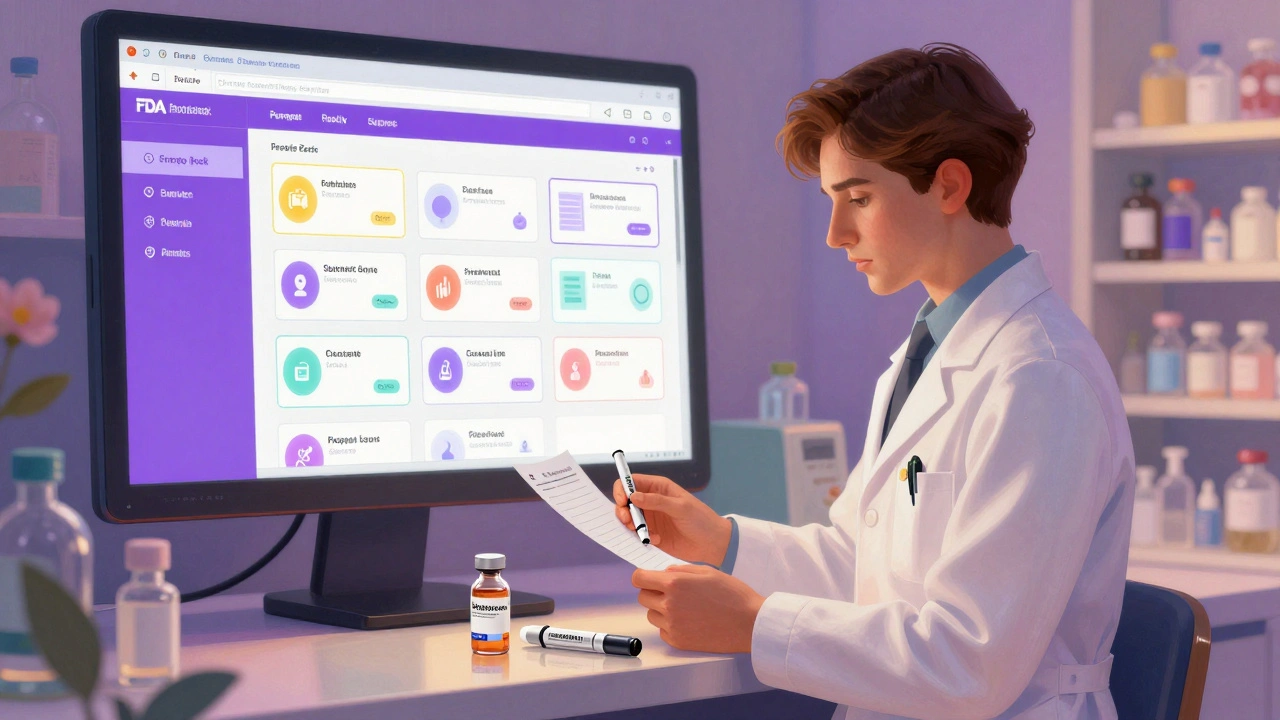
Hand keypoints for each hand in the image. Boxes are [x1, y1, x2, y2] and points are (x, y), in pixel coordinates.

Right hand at [614, 474, 731, 565]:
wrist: (711, 544)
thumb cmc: (701, 520)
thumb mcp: (680, 507)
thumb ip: (657, 501)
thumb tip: (633, 496)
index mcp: (658, 488)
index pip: (632, 482)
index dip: (622, 489)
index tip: (622, 501)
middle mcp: (651, 501)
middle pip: (625, 501)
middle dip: (622, 510)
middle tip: (628, 521)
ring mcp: (650, 518)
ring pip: (628, 518)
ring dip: (630, 525)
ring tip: (642, 533)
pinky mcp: (651, 534)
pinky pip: (636, 534)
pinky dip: (640, 538)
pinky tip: (657, 540)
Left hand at [633, 565, 764, 652]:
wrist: (750, 624)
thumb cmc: (733, 595)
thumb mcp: (707, 571)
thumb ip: (681, 569)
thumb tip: (664, 573)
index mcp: (674, 583)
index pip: (639, 578)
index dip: (643, 576)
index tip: (649, 578)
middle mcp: (669, 605)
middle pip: (642, 597)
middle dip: (653, 592)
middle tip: (672, 592)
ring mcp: (673, 625)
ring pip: (651, 615)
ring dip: (660, 609)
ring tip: (684, 607)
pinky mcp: (678, 641)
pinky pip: (662, 631)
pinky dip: (670, 626)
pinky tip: (689, 621)